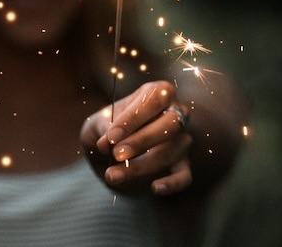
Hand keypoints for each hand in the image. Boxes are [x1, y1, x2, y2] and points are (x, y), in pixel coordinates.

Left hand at [81, 81, 191, 195]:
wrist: (109, 151)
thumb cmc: (106, 129)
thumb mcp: (97, 123)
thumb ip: (103, 128)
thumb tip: (106, 143)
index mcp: (157, 93)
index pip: (153, 100)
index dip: (133, 119)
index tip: (111, 137)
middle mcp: (176, 112)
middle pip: (170, 124)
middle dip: (141, 141)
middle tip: (116, 155)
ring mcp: (182, 139)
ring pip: (171, 152)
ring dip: (141, 166)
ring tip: (112, 175)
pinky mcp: (182, 164)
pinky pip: (184, 175)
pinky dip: (172, 183)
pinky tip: (154, 188)